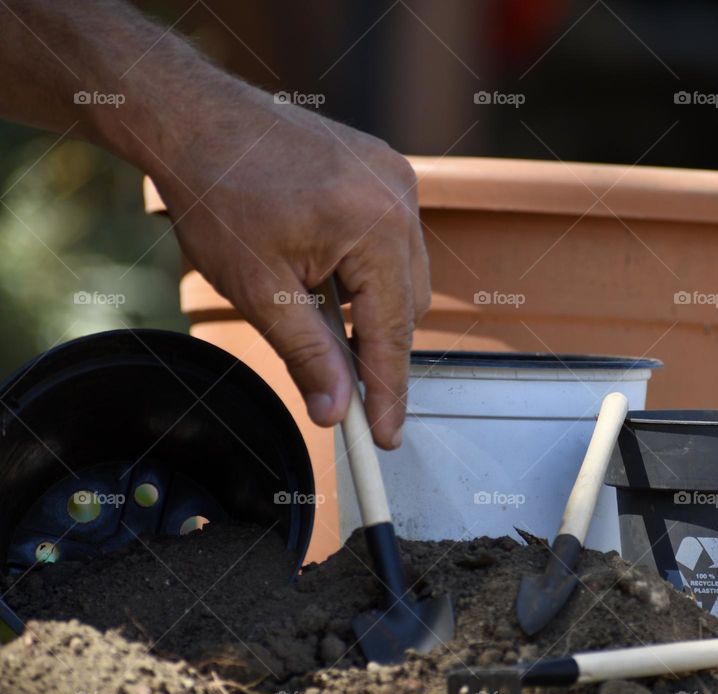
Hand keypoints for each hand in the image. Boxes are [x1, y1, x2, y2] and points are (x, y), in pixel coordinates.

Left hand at [151, 90, 429, 449]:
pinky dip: (368, 273)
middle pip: (409, 306)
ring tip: (314, 309)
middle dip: (377, 348)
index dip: (387, 391)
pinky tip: (325, 275)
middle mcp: (398, 197)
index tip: (385, 436)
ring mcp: (395, 179)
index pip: (392, 331)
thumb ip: (307, 354)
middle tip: (342, 390)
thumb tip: (334, 409)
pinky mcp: (384, 172)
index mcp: (374, 225)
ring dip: (371, 308)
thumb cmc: (218, 193)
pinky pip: (394, 242)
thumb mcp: (259, 289)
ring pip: (405, 276)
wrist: (197, 120)